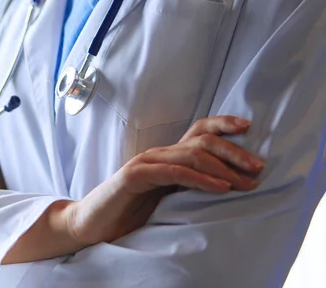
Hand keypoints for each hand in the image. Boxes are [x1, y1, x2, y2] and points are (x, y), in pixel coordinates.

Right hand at [64, 116, 263, 245]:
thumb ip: (185, 186)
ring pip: (191, 154)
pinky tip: (220, 188)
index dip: (222, 124)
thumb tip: (225, 185)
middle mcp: (157, 154)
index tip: (248, 127)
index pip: (197, 131)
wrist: (90, 223)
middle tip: (258, 167)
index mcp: (165, 157)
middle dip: (234, 151)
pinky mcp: (135, 176)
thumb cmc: (127, 212)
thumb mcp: (164, 197)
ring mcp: (145, 163)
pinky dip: (201, 180)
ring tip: (246, 181)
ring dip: (224, 167)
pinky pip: (174, 173)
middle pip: (201, 140)